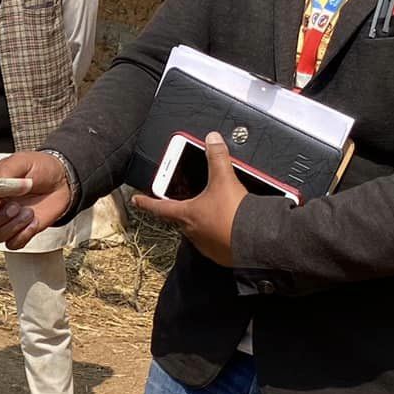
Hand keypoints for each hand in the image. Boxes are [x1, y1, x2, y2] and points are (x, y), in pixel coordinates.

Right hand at [0, 152, 72, 249]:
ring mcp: (5, 221)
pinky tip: (33, 222)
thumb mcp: (22, 162)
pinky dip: (23, 235)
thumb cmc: (40, 167)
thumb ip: (5, 172)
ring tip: (28, 212)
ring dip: (11, 228)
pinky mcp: (19, 232)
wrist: (62, 180)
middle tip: (15, 206)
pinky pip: (12, 244)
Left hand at [130, 132, 244, 266]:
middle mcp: (192, 232)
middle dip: (183, 209)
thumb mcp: (224, 180)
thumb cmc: (235, 215)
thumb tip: (212, 139)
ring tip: (215, 211)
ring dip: (203, 222)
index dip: (147, 201)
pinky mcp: (221, 254)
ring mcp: (206, 245)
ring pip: (198, 230)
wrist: (257, 241)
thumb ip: (217, 158)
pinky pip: (215, 242)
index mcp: (187, 214)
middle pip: (180, 218)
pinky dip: (219, 233)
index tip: (136, 199)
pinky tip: (229, 226)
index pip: (159, 206)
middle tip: (187, 201)